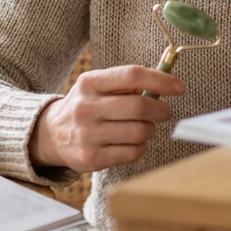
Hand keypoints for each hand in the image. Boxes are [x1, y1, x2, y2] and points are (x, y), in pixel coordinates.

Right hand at [29, 66, 185, 172]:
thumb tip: (168, 72)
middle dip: (161, 110)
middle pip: (139, 106)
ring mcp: (88, 134)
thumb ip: (129, 81)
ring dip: (150, 130)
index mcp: (90, 83)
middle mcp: (86, 107)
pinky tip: (133, 142)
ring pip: (140, 132)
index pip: (131, 75)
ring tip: (144, 127)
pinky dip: (141, 147)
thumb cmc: (86, 106)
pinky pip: (133, 152)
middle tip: (165, 111)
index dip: (160, 80)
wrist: (51, 134)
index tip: (179, 87)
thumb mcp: (98, 86)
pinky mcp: (92, 158)